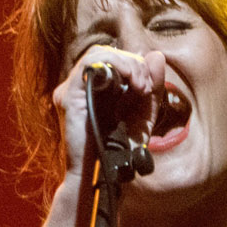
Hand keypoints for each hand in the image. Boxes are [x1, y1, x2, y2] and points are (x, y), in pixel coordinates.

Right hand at [51, 47, 166, 177]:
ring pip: (99, 53)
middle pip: (109, 53)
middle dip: (135, 64)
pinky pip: (89, 63)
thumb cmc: (120, 148)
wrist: (103, 172)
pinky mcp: (69, 94)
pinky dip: (114, 64)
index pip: (116, 59)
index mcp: (98, 89)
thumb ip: (152, 86)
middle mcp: (83, 87)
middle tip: (146, 88)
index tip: (149, 87)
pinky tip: (130, 82)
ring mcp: (73, 89)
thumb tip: (156, 55)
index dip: (136, 65)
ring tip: (141, 85)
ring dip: (127, 63)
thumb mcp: (144, 114)